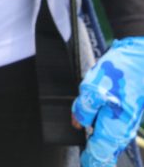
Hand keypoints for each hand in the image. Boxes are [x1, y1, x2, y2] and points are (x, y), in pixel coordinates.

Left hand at [72, 36, 143, 165]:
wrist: (140, 60)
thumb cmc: (118, 74)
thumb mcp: (91, 90)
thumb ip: (82, 110)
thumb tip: (77, 123)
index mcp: (112, 130)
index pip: (98, 156)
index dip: (89, 161)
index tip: (83, 162)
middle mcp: (122, 131)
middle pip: (105, 151)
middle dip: (93, 153)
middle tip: (85, 155)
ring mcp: (127, 123)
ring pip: (109, 139)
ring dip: (98, 139)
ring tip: (88, 135)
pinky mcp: (127, 113)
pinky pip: (113, 127)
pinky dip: (103, 127)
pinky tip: (95, 115)